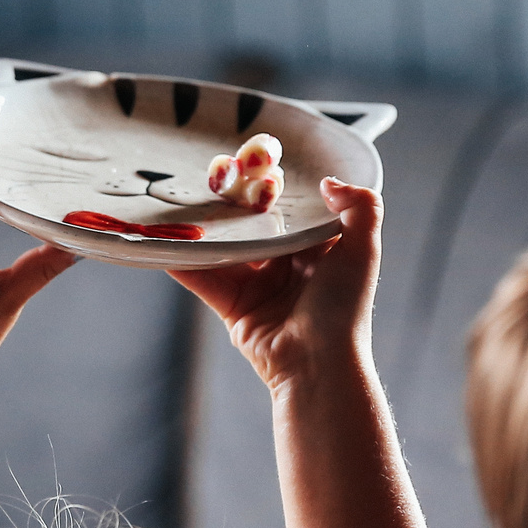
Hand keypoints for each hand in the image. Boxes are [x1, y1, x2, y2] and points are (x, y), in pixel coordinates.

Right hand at [168, 177, 379, 394]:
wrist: (316, 364)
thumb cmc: (343, 308)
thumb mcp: (362, 250)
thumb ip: (360, 208)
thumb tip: (329, 182)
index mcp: (318, 251)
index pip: (293, 212)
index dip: (275, 189)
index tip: (254, 163)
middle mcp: (288, 267)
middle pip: (254, 228)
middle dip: (234, 205)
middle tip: (214, 176)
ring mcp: (259, 287)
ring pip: (226, 250)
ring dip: (205, 230)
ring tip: (181, 200)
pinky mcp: (233, 308)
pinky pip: (205, 279)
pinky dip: (184, 262)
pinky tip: (165, 240)